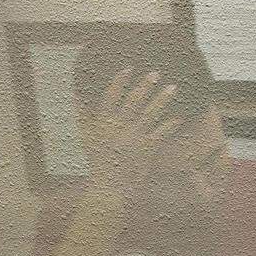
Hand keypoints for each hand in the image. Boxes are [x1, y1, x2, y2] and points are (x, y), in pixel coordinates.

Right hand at [81, 67, 186, 190]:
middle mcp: (118, 127)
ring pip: (150, 113)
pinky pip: (161, 131)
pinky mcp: (147, 148)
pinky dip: (171, 123)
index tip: (129, 69)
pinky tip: (180, 117)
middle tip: (156, 73)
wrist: (109, 187)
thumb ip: (82, 115)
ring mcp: (133, 136)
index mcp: (102, 122)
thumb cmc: (97, 161)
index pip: (111, 96)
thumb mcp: (85, 137)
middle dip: (145, 86)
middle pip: (134, 101)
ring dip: (162, 99)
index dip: (120, 81)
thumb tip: (76, 96)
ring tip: (173, 88)